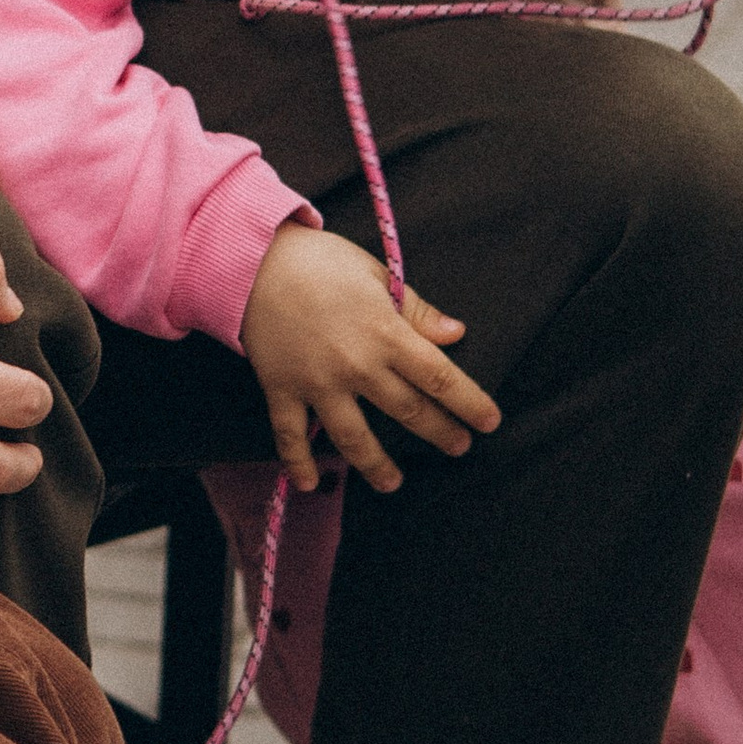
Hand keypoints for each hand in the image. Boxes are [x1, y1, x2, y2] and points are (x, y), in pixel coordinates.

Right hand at [238, 222, 500, 494]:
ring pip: (355, 438)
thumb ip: (416, 309)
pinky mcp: (282, 388)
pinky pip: (290, 434)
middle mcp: (357, 365)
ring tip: (392, 483)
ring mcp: (318, 382)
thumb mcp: (375, 274)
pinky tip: (310, 484)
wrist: (252, 259)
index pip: (440, 377)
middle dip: (440, 433)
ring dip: (377, 465)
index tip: (490, 421)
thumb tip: (455, 334)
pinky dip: (298, 462)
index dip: (470, 403)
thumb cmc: (320, 261)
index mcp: (385, 333)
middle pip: (408, 410)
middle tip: (458, 447)